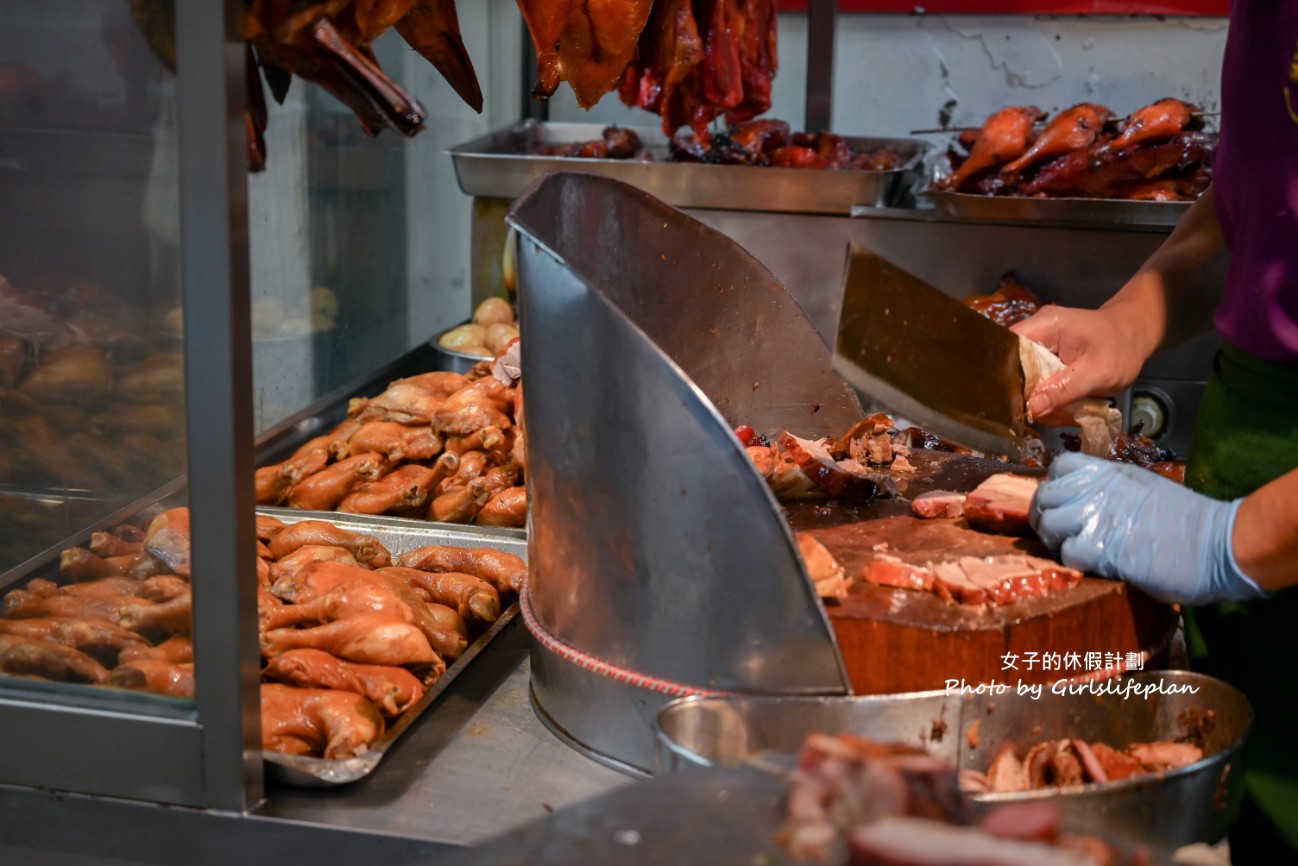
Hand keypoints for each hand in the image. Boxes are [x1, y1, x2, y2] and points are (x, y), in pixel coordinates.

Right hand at [1010, 305, 1152, 424]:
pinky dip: (1048, 398)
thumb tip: (1033, 408)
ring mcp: (1039, 346)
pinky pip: (1035, 381)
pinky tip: (1065, 406)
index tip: (1016, 402)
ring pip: (1023, 379)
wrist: (1135, 335)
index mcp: (1045, 326)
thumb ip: (1065, 389)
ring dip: (1040, 401)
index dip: (1006, 376)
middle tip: (1047, 414)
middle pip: (1012, 367)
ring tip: (1064, 412)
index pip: (1007, 348)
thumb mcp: (1099, 372)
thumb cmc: (1122, 348)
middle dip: (1027, 395)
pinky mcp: (1045, 358)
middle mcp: (1035, 332)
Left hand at [1030, 452, 1267, 605]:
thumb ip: (1113, 490)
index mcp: (1109, 472)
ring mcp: (1097, 516)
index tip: (1061, 503)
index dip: (1053, 486)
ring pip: (1049, 524)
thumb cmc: (1189, 521)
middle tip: (1058, 534)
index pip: (1060, 466)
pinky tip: (1092, 564)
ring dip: (1055, 541)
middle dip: (1044, 516)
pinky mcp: (1101, 548)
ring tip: (1074, 550)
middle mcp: (1097, 488)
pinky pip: (1066, 553)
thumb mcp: (1145, 489)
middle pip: (1044, 496)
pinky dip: (1073, 561)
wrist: (1218, 544)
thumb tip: (1087, 502)